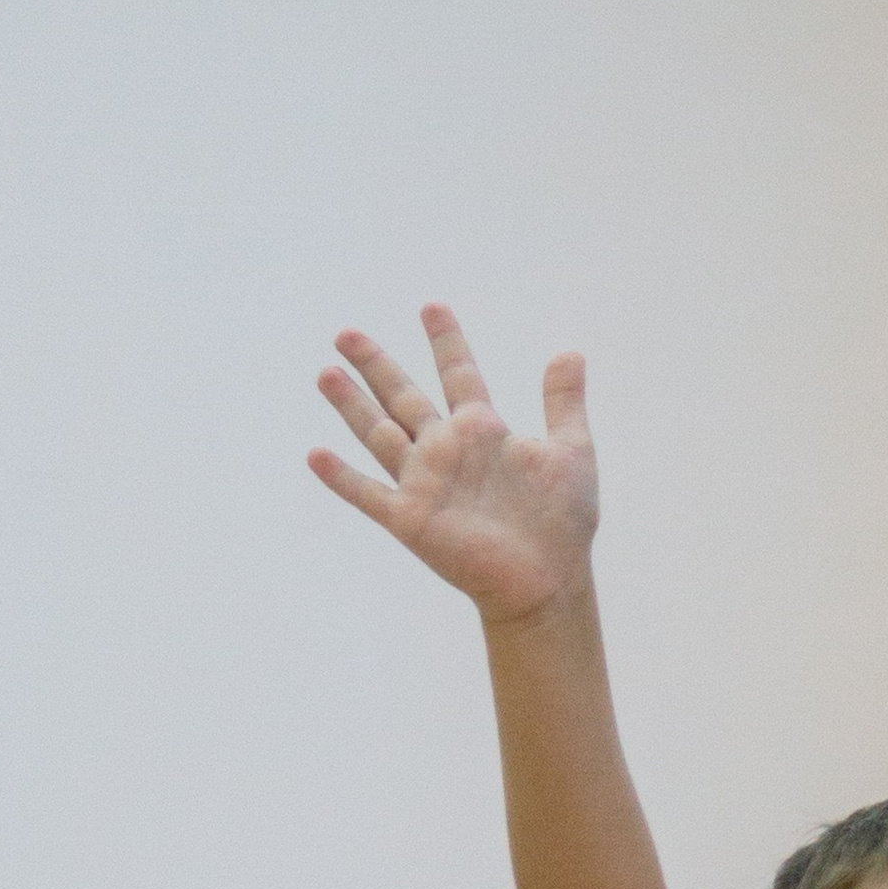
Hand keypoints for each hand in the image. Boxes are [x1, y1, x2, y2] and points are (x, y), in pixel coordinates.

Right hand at [309, 306, 595, 623]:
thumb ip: (563, 402)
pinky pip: (369, 494)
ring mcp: (425, 483)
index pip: (458, 374)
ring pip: (379, 434)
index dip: (446, 341)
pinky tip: (315, 455)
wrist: (548, 582)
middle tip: (347, 333)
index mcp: (483, 430)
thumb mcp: (572, 451)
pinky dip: (342, 477)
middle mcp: (447, 450)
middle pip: (403, 397)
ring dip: (351, 406)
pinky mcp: (411, 519)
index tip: (431, 306)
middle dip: (376, 365)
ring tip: (326, 373)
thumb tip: (570, 352)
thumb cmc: (563, 524)